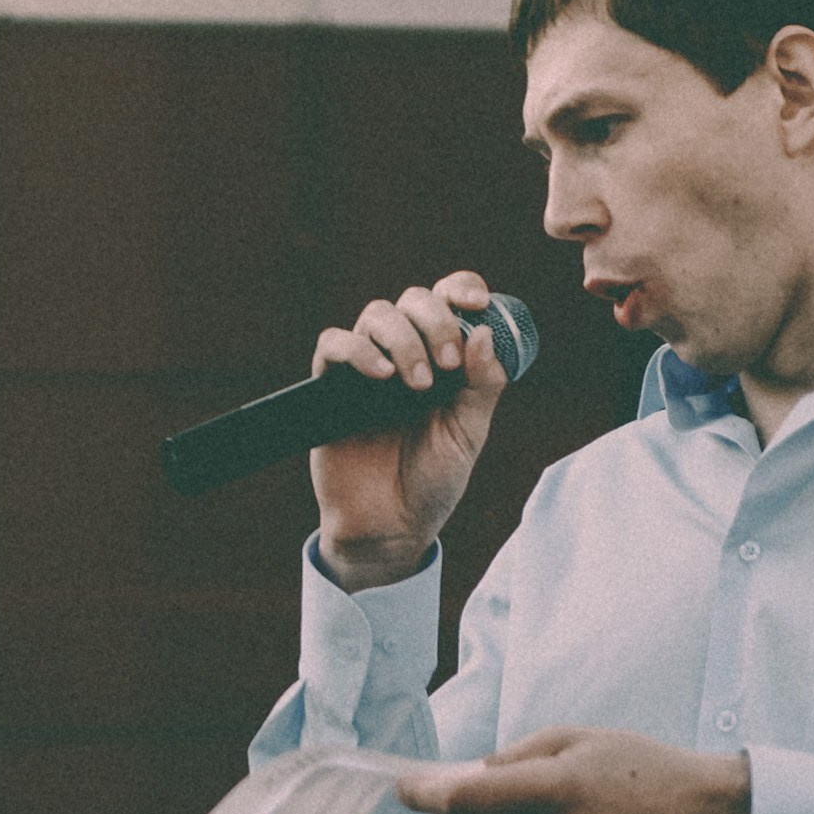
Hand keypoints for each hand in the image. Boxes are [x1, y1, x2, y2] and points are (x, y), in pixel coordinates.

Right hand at [310, 271, 508, 590]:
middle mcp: (403, 353)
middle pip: (413, 300)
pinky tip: (380, 375)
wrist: (391, 526)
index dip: (461, 288)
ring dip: (402, 340)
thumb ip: (482, 385)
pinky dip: (357, 350)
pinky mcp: (330, 387)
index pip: (448, 300)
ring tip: (416, 385)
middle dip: (435, 322)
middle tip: (446, 364)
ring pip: (376, 314)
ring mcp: (366, 368)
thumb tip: (483, 333)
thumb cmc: (432, 479)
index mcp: (441, 358)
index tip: (479, 303)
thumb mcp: (469, 432)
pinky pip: (333, 345)